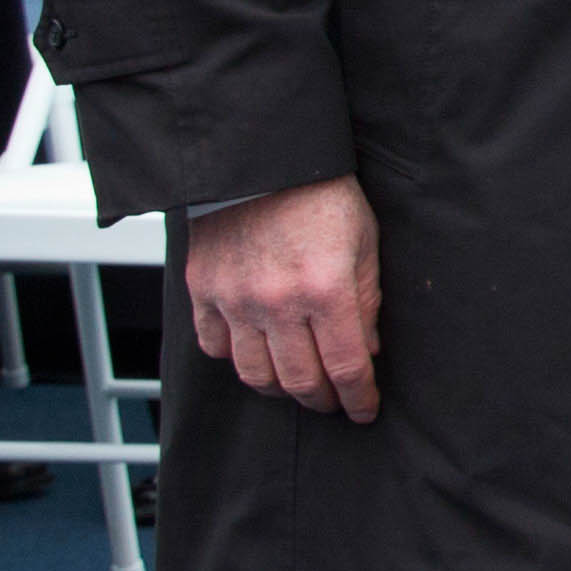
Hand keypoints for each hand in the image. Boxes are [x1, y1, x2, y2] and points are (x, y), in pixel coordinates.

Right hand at [184, 176, 383, 422]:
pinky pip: (215, 346)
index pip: (346, 366)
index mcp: (326, 289)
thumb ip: (366, 300)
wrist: (263, 160)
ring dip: (280, 389)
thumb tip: (367, 350)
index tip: (365, 410)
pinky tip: (257, 353)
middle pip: (299, 380)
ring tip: (298, 385)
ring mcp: (235, 299)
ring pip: (254, 374)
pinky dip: (236, 358)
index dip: (358, 397)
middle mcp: (277, 302)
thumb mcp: (364, 243)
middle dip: (322, 400)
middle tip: (334, 402)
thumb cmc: (321, 196)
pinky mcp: (203, 290)